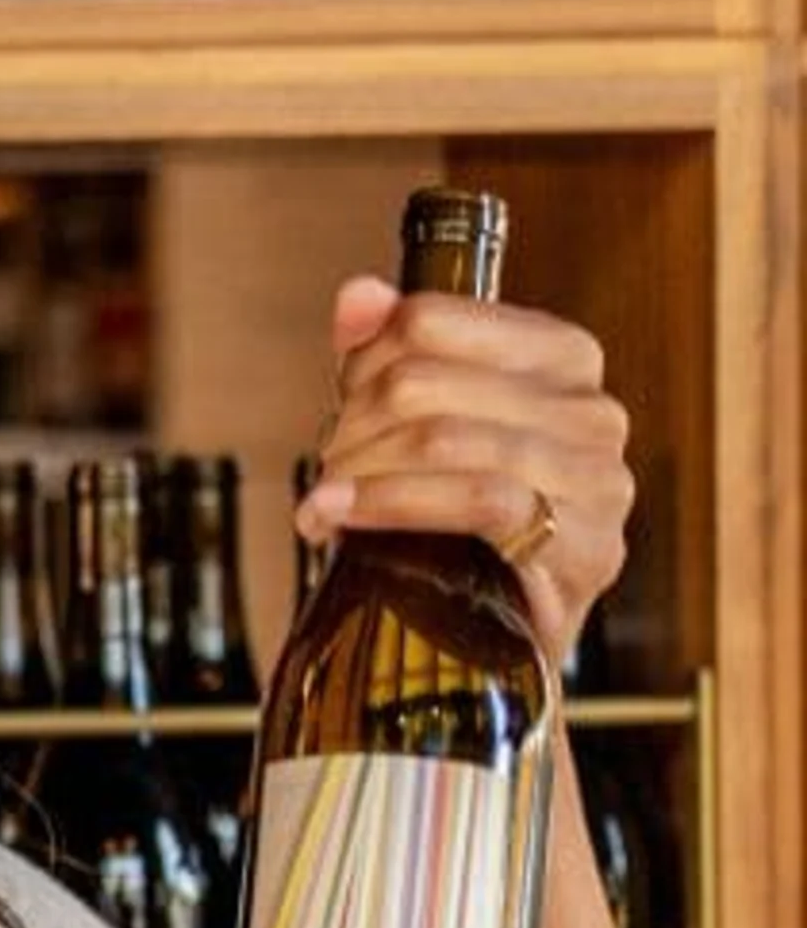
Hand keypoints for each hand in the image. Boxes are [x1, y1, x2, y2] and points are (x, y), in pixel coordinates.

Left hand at [299, 270, 631, 672]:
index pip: (433, 320)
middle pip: (424, 383)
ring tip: (327, 501)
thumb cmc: (459, 520)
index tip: (340, 398)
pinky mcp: (586, 549)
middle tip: (327, 464)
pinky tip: (342, 517)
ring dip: (360, 471)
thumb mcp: (418, 426)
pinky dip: (390, 505)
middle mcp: (594, 412)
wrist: (493, 631)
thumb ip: (387, 352)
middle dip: (352, 425)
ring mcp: (600, 482)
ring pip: (444, 439)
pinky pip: (479, 501)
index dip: (364, 358)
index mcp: (563, 358)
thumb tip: (358, 297)